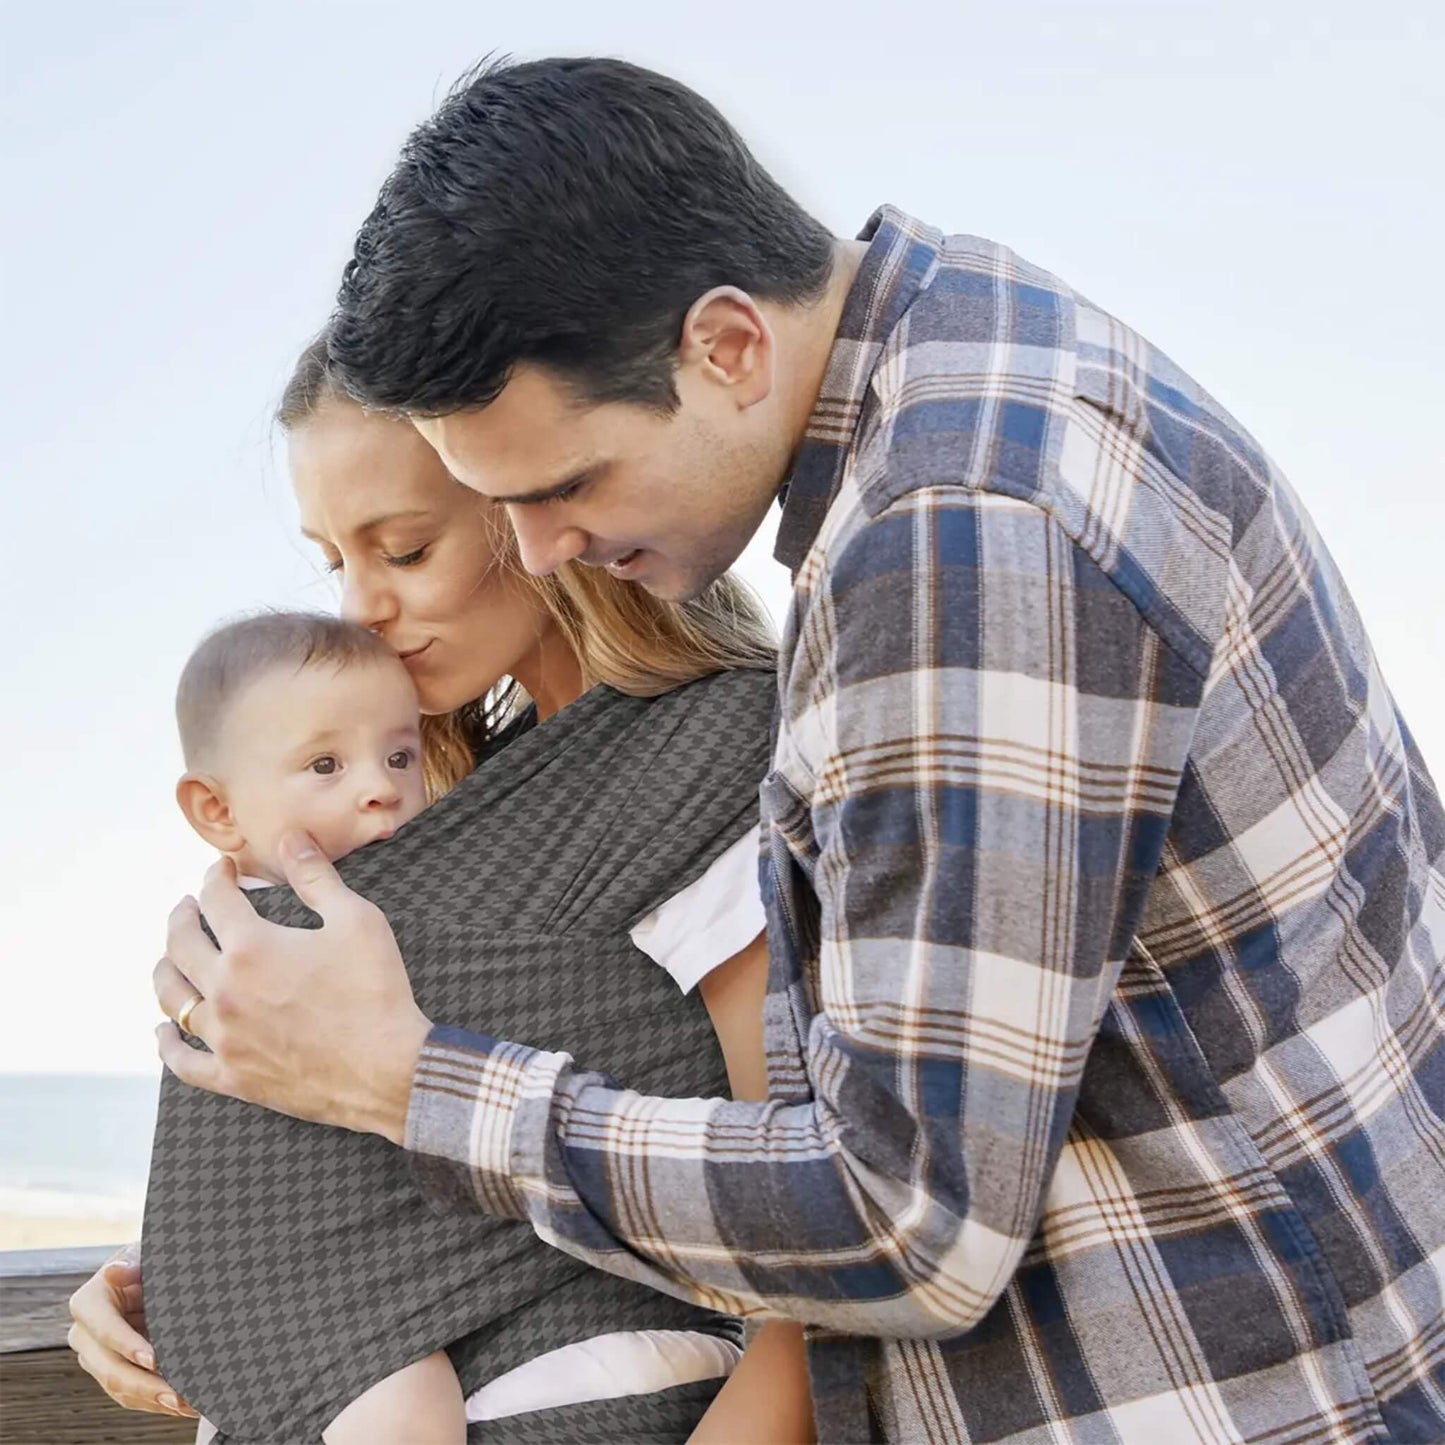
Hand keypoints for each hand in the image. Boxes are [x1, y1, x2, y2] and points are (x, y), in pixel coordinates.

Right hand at [66, 1241, 198, 1418]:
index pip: (105, 1329)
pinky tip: (183, 1406)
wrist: (148, 1275)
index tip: (154, 1359)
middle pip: (111, 1369)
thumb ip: (134, 1265)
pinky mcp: (112, 1373)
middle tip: (178, 1396)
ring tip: (188, 1405)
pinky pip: (130, 1395)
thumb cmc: (148, 1262)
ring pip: (120, 1389)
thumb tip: (114, 1271)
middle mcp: (84, 1336)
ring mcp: (97, 1358)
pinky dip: (156, 1402)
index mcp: (88, 1303)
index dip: (128, 1345)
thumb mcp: (144, 1257)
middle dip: (145, 1385)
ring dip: (154, 1400)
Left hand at [154, 833, 432, 1143]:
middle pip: (181, 945)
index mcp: (251, 947)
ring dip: (166, 971)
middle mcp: (225, 990)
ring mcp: (224, 1037)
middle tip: (189, 906)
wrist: (387, 1068)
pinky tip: (164, 1030)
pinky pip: (182, 1061)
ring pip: (172, 999)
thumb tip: (290, 838)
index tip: (222, 869)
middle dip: (182, 916)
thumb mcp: (356, 920)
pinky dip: (167, 1043)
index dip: (216, 877)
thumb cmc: (376, 991)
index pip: (216, 899)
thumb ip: (316, 877)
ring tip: (171, 958)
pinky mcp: (232, 1076)